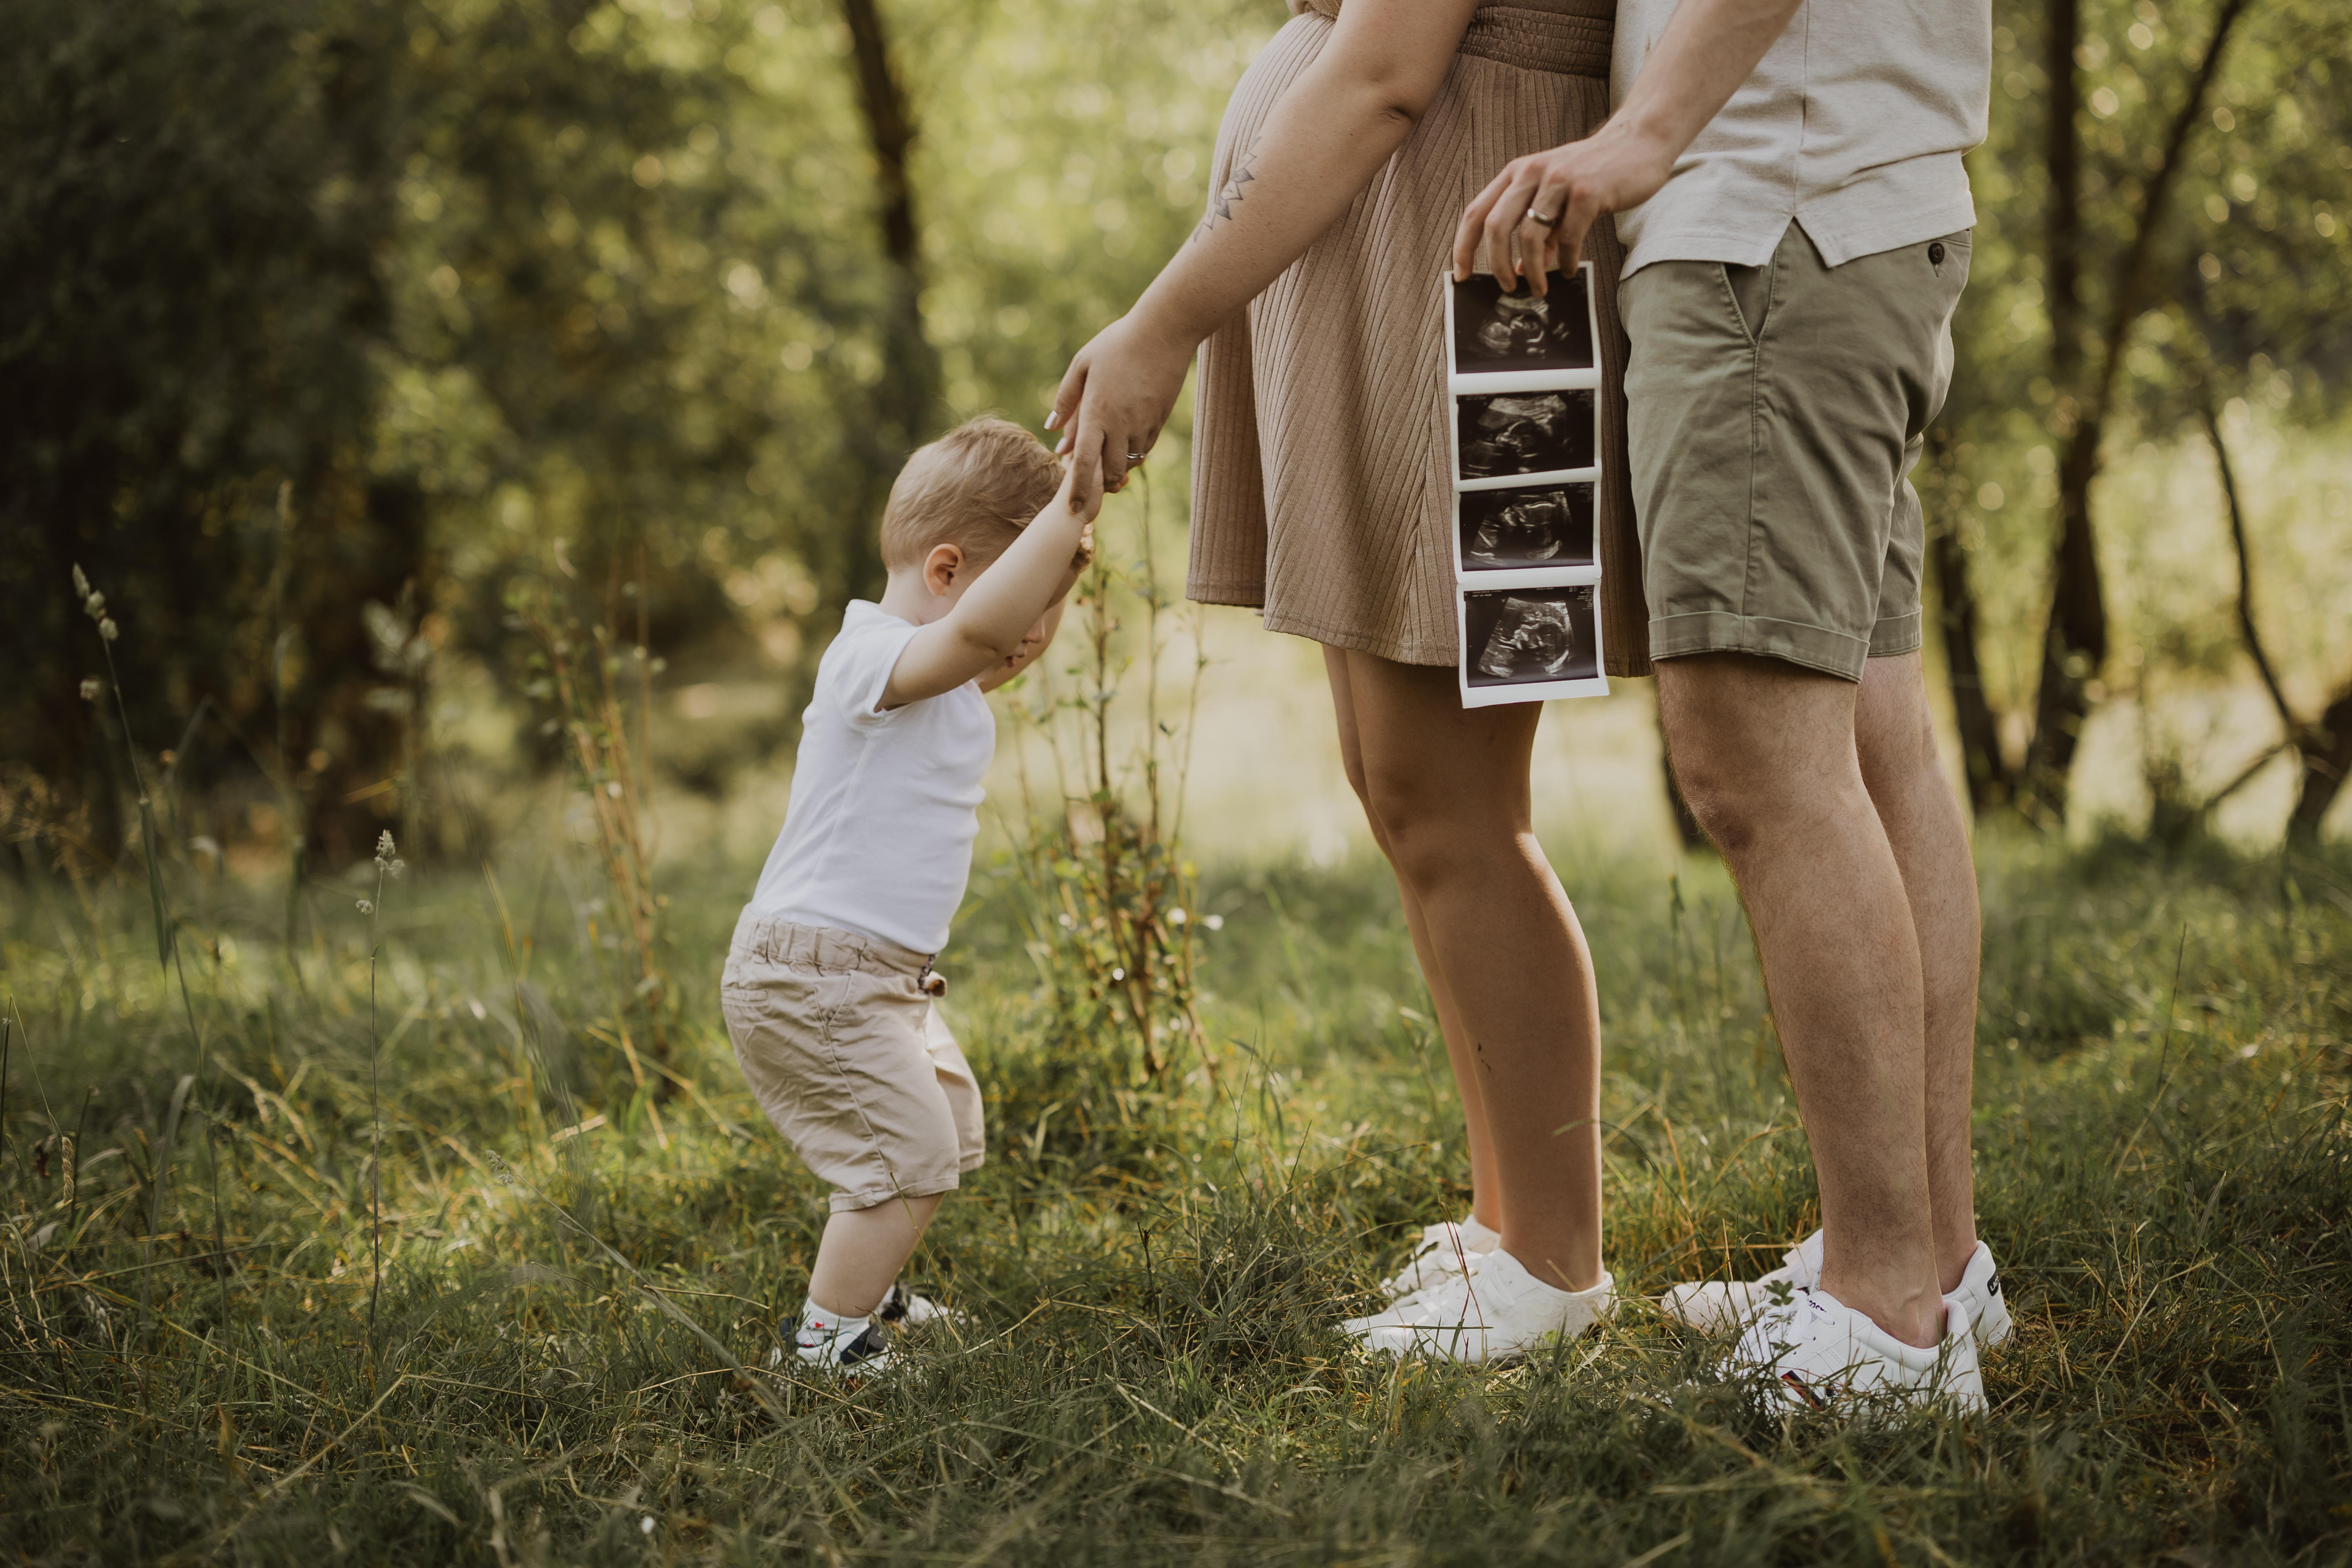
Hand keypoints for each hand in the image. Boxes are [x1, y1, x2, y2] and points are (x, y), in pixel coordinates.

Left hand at [1046, 311, 1195, 511]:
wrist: (1164, 331)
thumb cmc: (1117, 343)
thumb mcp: (1082, 364)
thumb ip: (1066, 399)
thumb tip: (1052, 433)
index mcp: (1096, 411)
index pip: (1085, 462)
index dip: (1078, 490)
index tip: (1074, 510)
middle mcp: (1121, 423)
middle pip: (1110, 472)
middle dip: (1100, 484)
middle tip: (1089, 486)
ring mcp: (1143, 424)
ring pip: (1129, 464)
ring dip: (1116, 470)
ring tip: (1105, 462)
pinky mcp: (1159, 421)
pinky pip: (1143, 449)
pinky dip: (1131, 454)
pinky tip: (1123, 442)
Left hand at [1451, 120, 1675, 294]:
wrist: (1638, 143)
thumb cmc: (1594, 173)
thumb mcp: (1555, 195)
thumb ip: (1536, 226)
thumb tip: (1521, 268)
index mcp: (1517, 173)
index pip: (1476, 212)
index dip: (1463, 247)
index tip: (1461, 275)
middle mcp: (1532, 172)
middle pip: (1495, 227)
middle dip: (1497, 266)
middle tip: (1508, 289)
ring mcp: (1559, 181)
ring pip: (1530, 237)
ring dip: (1533, 272)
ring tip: (1539, 288)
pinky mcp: (1587, 192)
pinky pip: (1567, 238)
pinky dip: (1566, 261)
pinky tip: (1569, 270)